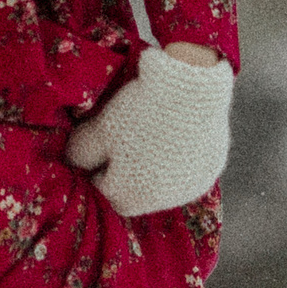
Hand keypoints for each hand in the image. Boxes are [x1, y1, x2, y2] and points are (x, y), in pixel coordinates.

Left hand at [66, 45, 232, 217]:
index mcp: (133, 197)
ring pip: (164, 183)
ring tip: (148, 135)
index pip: (107, 193)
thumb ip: (80, 154)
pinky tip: (172, 132)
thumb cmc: (137, 112)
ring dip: (153, 167)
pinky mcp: (212, 167)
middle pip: (137, 192)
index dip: (98, 171)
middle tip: (121, 140)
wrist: (190, 87)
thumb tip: (74, 162)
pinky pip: (187, 169)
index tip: (98, 147)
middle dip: (125, 172)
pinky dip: (177, 157)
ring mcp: (192, 185)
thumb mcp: (97, 130)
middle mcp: (165, 200)